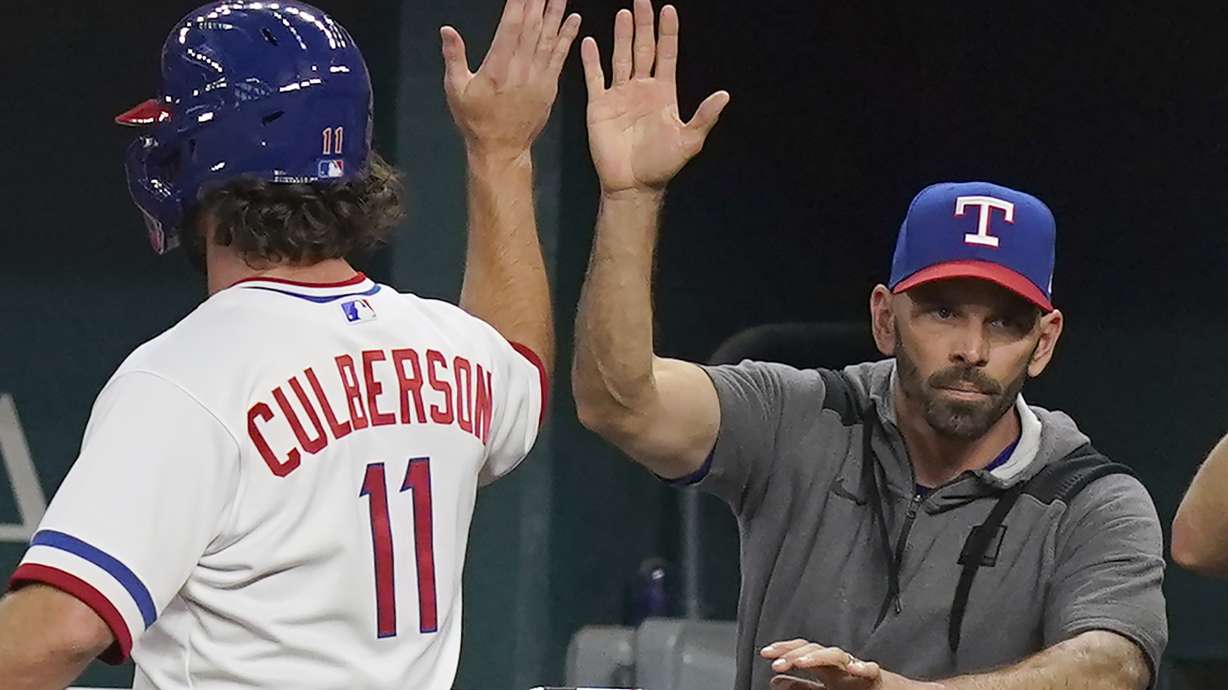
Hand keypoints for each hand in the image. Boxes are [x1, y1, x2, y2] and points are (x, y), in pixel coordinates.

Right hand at [442, 0, 580, 158]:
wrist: (502, 150)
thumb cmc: (476, 121)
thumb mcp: (456, 90)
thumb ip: (454, 58)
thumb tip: (447, 31)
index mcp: (498, 67)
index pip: (511, 25)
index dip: (519, 2)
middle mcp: (521, 69)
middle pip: (533, 25)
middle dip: (539, 1)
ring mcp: (538, 77)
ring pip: (550, 37)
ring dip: (557, 12)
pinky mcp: (550, 86)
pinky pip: (560, 57)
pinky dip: (568, 37)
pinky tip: (574, 19)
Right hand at [580, 0, 729, 194]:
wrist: (632, 184)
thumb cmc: (661, 164)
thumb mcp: (689, 141)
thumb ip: (703, 116)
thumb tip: (724, 95)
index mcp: (663, 93)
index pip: (666, 55)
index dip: (668, 33)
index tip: (668, 10)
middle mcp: (641, 88)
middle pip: (643, 48)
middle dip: (643, 24)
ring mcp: (619, 94)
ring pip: (621, 57)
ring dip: (621, 35)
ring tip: (623, 13)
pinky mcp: (599, 105)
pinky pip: (595, 77)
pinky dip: (591, 60)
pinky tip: (590, 41)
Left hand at [762, 639, 884, 689]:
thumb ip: (802, 687)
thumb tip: (775, 681)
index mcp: (826, 668)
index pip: (802, 651)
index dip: (784, 650)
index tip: (764, 653)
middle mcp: (839, 665)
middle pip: (815, 649)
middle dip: (794, 653)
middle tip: (776, 662)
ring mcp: (857, 671)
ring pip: (837, 655)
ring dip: (818, 657)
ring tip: (801, 663)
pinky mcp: (878, 680)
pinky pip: (871, 671)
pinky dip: (863, 668)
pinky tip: (854, 668)